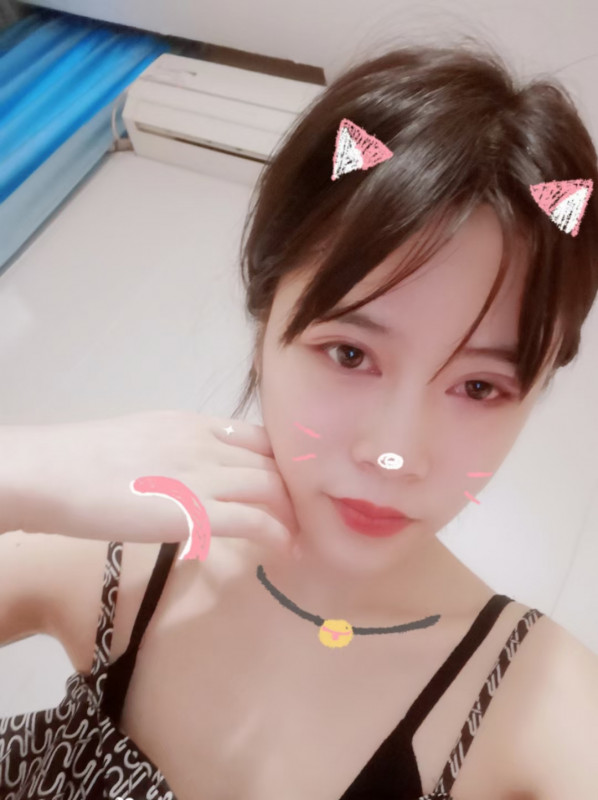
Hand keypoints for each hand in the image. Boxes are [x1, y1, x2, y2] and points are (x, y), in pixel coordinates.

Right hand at [15, 410, 298, 552]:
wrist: (58, 472)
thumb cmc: (87, 460)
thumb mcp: (144, 439)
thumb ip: (176, 452)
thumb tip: (189, 474)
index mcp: (194, 423)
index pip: (258, 436)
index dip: (281, 461)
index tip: (290, 484)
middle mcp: (208, 443)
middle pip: (272, 462)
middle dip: (295, 489)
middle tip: (304, 515)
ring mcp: (204, 475)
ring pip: (271, 488)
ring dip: (292, 513)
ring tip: (301, 534)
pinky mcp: (196, 510)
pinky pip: (254, 520)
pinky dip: (276, 533)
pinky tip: (284, 547)